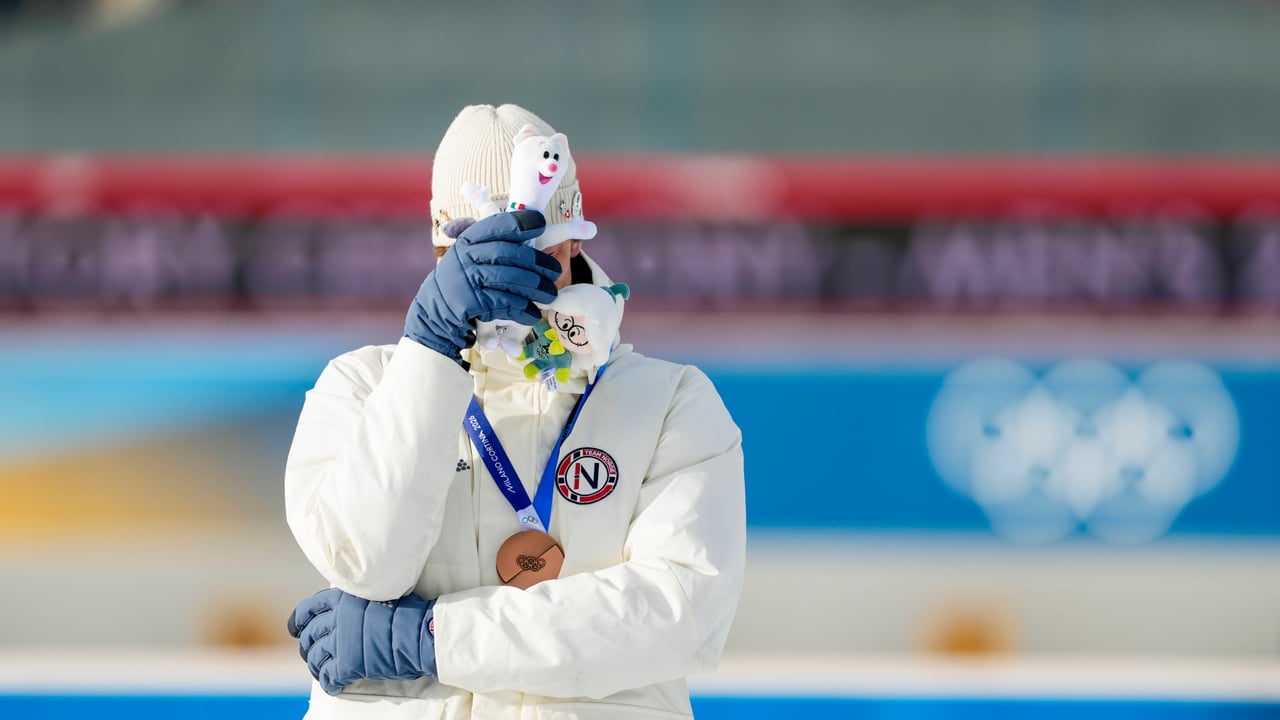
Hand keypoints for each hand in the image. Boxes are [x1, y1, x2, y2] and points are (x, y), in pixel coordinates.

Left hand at [287, 588, 437, 695]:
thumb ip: (358, 601)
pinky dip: (329, 683)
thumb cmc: (408, 613)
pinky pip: (328, 678)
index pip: (309, 608)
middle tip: (312, 655)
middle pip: (309, 635)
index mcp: (343, 598)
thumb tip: (351, 611)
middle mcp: (337, 618)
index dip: (299, 620)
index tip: (296, 628)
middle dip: (308, 647)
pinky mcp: (346, 665)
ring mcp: (340, 642)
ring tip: (322, 672)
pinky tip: (334, 685)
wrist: (420, 634)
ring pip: (315, 657)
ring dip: (316, 667)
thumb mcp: (379, 594)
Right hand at [406, 210, 560, 361]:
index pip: (497, 225)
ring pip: (509, 278)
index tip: (541, 224)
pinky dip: (522, 308)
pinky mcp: (470, 302)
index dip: (520, 223)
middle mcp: (466, 255)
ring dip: (535, 287)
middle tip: (556, 271)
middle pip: (508, 253)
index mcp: (468, 240)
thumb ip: (494, 244)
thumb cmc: (464, 282)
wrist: (435, 314)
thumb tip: (533, 231)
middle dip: (537, 262)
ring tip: (551, 295)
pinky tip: (533, 313)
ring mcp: (466, 278)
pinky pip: (504, 302)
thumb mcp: (471, 257)